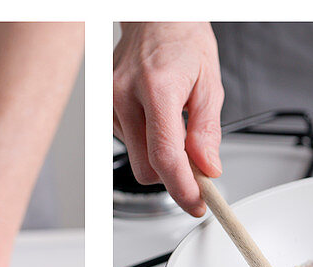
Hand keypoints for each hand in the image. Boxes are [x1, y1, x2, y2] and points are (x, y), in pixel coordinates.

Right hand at [113, 21, 223, 215]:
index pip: (166, 156)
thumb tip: (207, 168)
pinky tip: (155, 119)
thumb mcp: (209, 82)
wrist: (154, 18)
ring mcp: (110, 104)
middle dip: (172, 176)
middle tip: (195, 168)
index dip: (183, 188)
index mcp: (156, 87)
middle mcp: (125, 96)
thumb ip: (207, 130)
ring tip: (173, 124)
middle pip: (147, 170)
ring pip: (138, 161)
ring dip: (159, 156)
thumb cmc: (181, 40)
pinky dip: (147, 143)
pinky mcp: (104, 111)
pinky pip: (129, 146)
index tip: (197, 203)